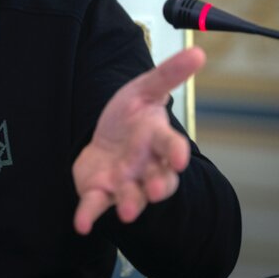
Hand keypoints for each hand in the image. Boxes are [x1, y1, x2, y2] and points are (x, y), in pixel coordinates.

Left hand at [72, 47, 205, 234]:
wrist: (106, 142)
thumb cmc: (129, 118)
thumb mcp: (145, 89)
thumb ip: (168, 74)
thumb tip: (197, 51)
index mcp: (157, 140)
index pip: (171, 147)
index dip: (176, 152)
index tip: (177, 158)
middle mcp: (145, 167)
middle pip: (159, 180)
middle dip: (159, 185)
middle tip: (156, 189)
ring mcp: (125, 183)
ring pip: (133, 198)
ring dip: (130, 205)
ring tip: (126, 212)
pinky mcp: (101, 193)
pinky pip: (95, 206)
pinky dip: (88, 216)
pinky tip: (82, 225)